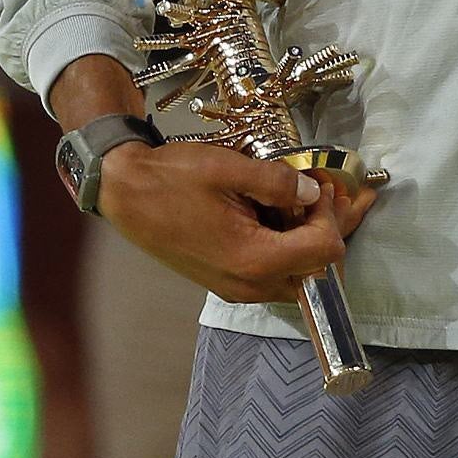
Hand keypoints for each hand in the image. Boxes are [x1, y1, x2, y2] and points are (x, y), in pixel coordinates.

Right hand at [99, 140, 374, 304]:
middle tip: (331, 190)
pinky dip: (288, 245)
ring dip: (311, 238)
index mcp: (254, 260)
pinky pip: (274, 272)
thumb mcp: (228, 169)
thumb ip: (277, 183)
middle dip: (330, 227)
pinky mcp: (227, 282)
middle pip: (317, 268)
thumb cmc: (171, 179)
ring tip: (312, 199)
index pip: (325, 249)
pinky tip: (285, 214)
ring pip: (298, 274)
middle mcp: (250, 285)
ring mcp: (238, 288)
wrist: (126, 194)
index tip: (320, 183)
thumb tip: (314, 194)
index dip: (332, 214)